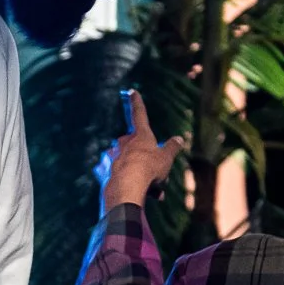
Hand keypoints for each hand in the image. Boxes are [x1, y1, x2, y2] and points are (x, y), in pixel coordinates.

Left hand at [95, 90, 186, 213]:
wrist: (126, 187)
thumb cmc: (149, 170)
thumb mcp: (166, 158)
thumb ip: (172, 147)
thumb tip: (179, 139)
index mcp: (139, 136)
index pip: (139, 114)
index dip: (137, 102)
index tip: (132, 91)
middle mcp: (123, 142)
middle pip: (136, 148)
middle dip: (146, 160)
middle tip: (158, 176)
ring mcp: (112, 156)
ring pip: (128, 163)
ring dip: (139, 174)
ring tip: (153, 190)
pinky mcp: (104, 171)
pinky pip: (118, 176)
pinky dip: (128, 183)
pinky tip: (137, 194)